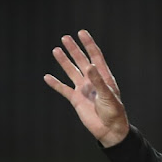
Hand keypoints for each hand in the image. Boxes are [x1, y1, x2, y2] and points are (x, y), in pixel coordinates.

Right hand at [44, 30, 129, 147]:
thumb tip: (89, 65)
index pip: (95, 56)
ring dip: (64, 62)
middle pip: (81, 61)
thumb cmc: (114, 112)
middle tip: (65, 37)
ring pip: (71, 72)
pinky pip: (64, 89)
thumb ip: (98, 81)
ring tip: (56, 50)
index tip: (82, 32)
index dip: (89, 44)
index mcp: (104, 77)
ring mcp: (84, 89)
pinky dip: (55, 84)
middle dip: (74, 49)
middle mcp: (93, 81)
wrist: (109, 129)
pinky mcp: (76, 100)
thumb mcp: (108, 95)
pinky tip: (47, 77)